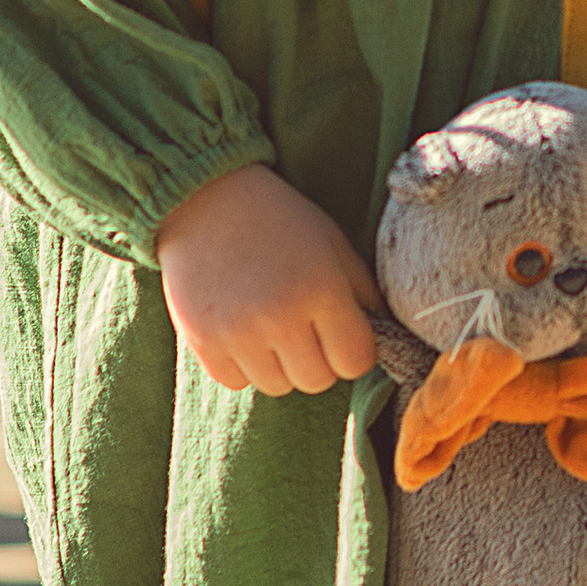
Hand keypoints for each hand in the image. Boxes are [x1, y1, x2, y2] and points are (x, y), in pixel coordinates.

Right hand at [156, 163, 380, 396]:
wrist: (204, 198)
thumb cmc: (278, 218)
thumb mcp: (331, 241)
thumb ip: (362, 289)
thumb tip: (383, 330)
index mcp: (321, 289)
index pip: (356, 361)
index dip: (353, 351)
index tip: (340, 334)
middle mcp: (280, 317)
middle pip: (318, 381)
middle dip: (319, 360)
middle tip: (304, 328)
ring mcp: (239, 333)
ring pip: (278, 386)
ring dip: (280, 365)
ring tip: (270, 326)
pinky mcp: (203, 342)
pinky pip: (236, 382)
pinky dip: (242, 365)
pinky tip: (240, 330)